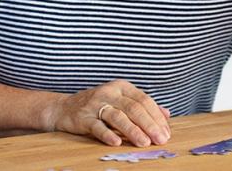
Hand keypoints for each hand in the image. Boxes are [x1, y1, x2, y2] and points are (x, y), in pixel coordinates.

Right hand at [44, 79, 171, 146]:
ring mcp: (95, 104)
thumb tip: (166, 114)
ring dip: (133, 131)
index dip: (157, 117)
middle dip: (149, 125)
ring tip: (144, 143)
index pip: (144, 100)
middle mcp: (110, 92)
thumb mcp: (121, 101)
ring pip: (118, 117)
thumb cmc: (99, 105)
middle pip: (134, 108)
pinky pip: (97, 126)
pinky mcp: (82, 117)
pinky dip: (108, 134)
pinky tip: (117, 142)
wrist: (65, 108)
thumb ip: (143, 106)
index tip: (166, 132)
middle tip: (160, 140)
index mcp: (122, 87)